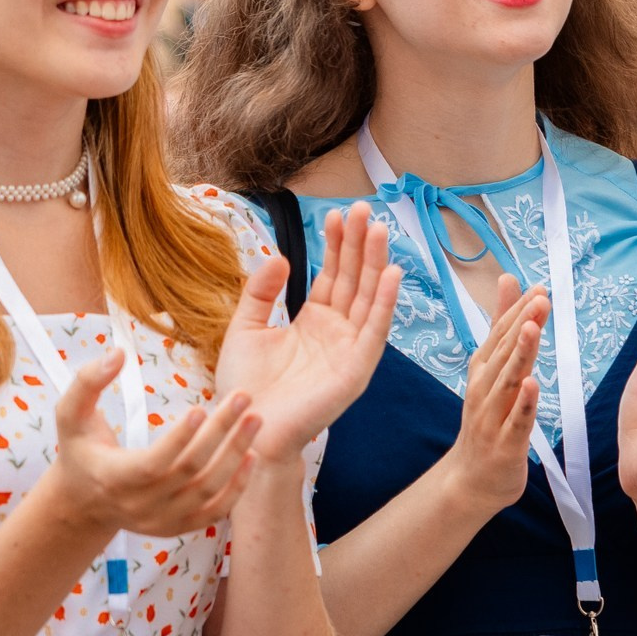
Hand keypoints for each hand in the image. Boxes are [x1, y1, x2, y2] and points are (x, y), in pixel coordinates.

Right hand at [47, 351, 259, 537]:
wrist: (84, 501)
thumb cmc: (80, 449)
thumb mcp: (70, 414)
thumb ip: (88, 382)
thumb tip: (118, 353)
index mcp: (113, 478)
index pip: (151, 464)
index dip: (178, 438)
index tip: (201, 407)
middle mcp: (138, 504)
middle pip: (189, 471)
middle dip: (220, 433)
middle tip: (244, 398)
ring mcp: (160, 520)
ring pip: (208, 492)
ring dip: (236, 456)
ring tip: (254, 421)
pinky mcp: (178, 527)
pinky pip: (215, 512)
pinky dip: (237, 487)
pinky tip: (252, 457)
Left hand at [213, 203, 401, 459]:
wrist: (245, 428)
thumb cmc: (245, 387)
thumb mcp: (245, 329)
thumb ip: (261, 293)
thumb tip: (281, 256)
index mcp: (313, 323)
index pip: (332, 276)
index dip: (335, 246)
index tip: (336, 215)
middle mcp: (337, 333)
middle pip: (353, 280)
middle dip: (358, 244)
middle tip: (362, 207)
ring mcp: (349, 350)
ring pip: (367, 298)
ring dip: (374, 263)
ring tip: (377, 229)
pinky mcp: (356, 369)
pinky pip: (375, 330)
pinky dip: (384, 302)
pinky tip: (391, 273)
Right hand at [432, 273, 549, 519]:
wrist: (472, 479)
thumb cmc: (488, 420)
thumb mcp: (493, 369)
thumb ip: (502, 324)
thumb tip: (509, 279)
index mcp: (483, 370)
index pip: (500, 335)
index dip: (518, 311)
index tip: (538, 287)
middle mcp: (484, 389)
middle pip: (504, 352)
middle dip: (522, 323)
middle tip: (541, 297)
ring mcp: (491, 416)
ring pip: (508, 381)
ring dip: (520, 354)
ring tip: (533, 328)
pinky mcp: (504, 444)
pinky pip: (516, 420)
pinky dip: (524, 402)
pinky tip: (533, 384)